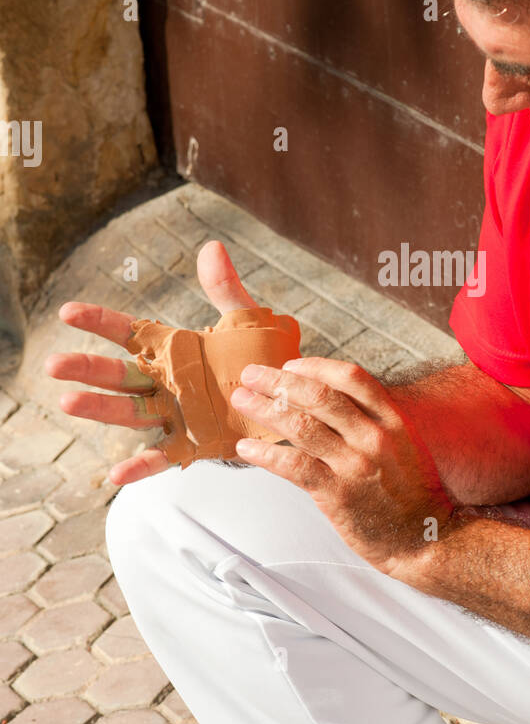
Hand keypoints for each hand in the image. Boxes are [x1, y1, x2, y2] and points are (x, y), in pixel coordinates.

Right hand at [45, 240, 256, 485]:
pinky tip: (114, 476)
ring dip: (100, 408)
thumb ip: (225, 289)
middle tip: (54, 365)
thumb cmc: (256, 362)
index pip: (129, 332)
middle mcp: (165, 383)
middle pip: (119, 375)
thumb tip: (212, 248)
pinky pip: (161, 457)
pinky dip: (139, 467)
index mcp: (173, 351)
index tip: (69, 312)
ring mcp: (173, 415)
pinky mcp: (191, 444)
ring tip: (68, 402)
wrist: (281, 404)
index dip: (100, 321)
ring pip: (130, 412)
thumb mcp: (244, 323)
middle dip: (87, 369)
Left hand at [231, 358, 454, 572]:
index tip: (290, 365)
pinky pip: (293, 466)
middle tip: (252, 374)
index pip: (351, 378)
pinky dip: (265, 454)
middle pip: (319, 396)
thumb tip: (329, 403)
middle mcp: (374, 438)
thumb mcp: (404, 446)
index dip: (315, 367)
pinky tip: (247, 448)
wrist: (426, 539)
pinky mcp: (338, 495)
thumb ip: (372, 423)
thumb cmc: (412, 494)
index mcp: (393, 421)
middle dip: (279, 381)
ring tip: (242, 400)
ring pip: (300, 426)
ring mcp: (356, 466)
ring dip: (264, 409)